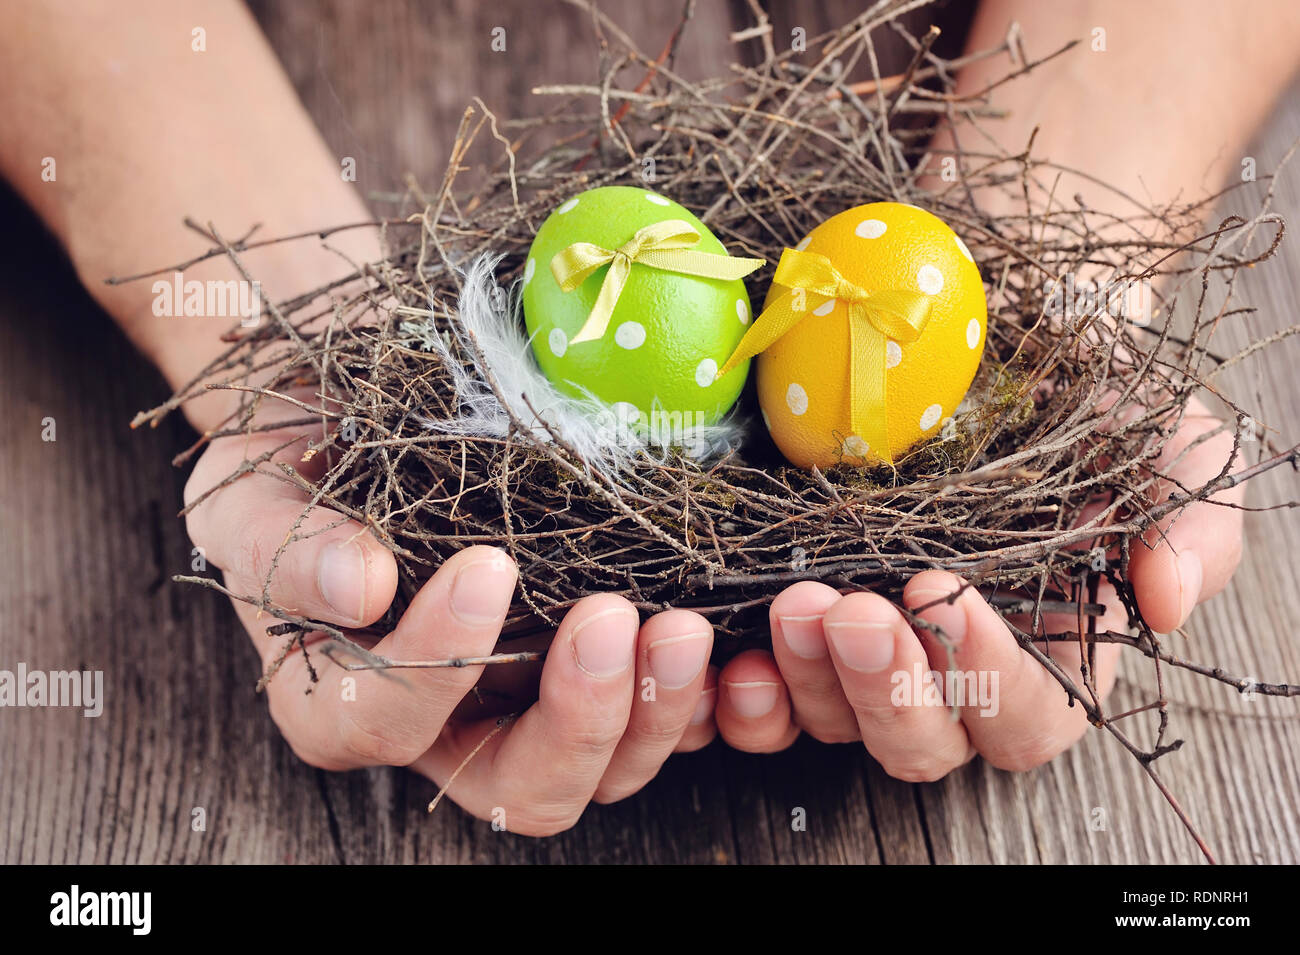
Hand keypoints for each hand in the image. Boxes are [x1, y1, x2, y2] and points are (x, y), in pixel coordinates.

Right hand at [184, 393, 718, 833]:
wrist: (351, 424)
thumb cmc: (290, 466)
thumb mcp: (249, 496)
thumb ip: (285, 550)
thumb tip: (359, 588)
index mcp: (339, 701)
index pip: (380, 720)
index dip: (435, 663)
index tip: (488, 566)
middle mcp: (440, 728)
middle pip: (520, 788)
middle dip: (577, 720)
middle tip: (613, 619)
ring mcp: (524, 705)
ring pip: (603, 770)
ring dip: (653, 712)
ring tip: (683, 627)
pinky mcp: (587, 671)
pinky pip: (654, 718)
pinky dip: (693, 696)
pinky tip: (723, 640)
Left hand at [711, 395, 1243, 777]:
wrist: (991, 347)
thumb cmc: (1085, 406)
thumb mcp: (1167, 448)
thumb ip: (1190, 527)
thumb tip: (1164, 604)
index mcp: (1049, 656)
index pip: (1024, 712)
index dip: (986, 671)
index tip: (943, 588)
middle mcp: (952, 677)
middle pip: (921, 740)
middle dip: (884, 685)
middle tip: (848, 608)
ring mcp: (868, 661)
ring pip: (835, 721)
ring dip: (809, 678)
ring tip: (794, 599)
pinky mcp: (799, 635)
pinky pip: (765, 700)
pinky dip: (747, 694)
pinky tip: (733, 656)